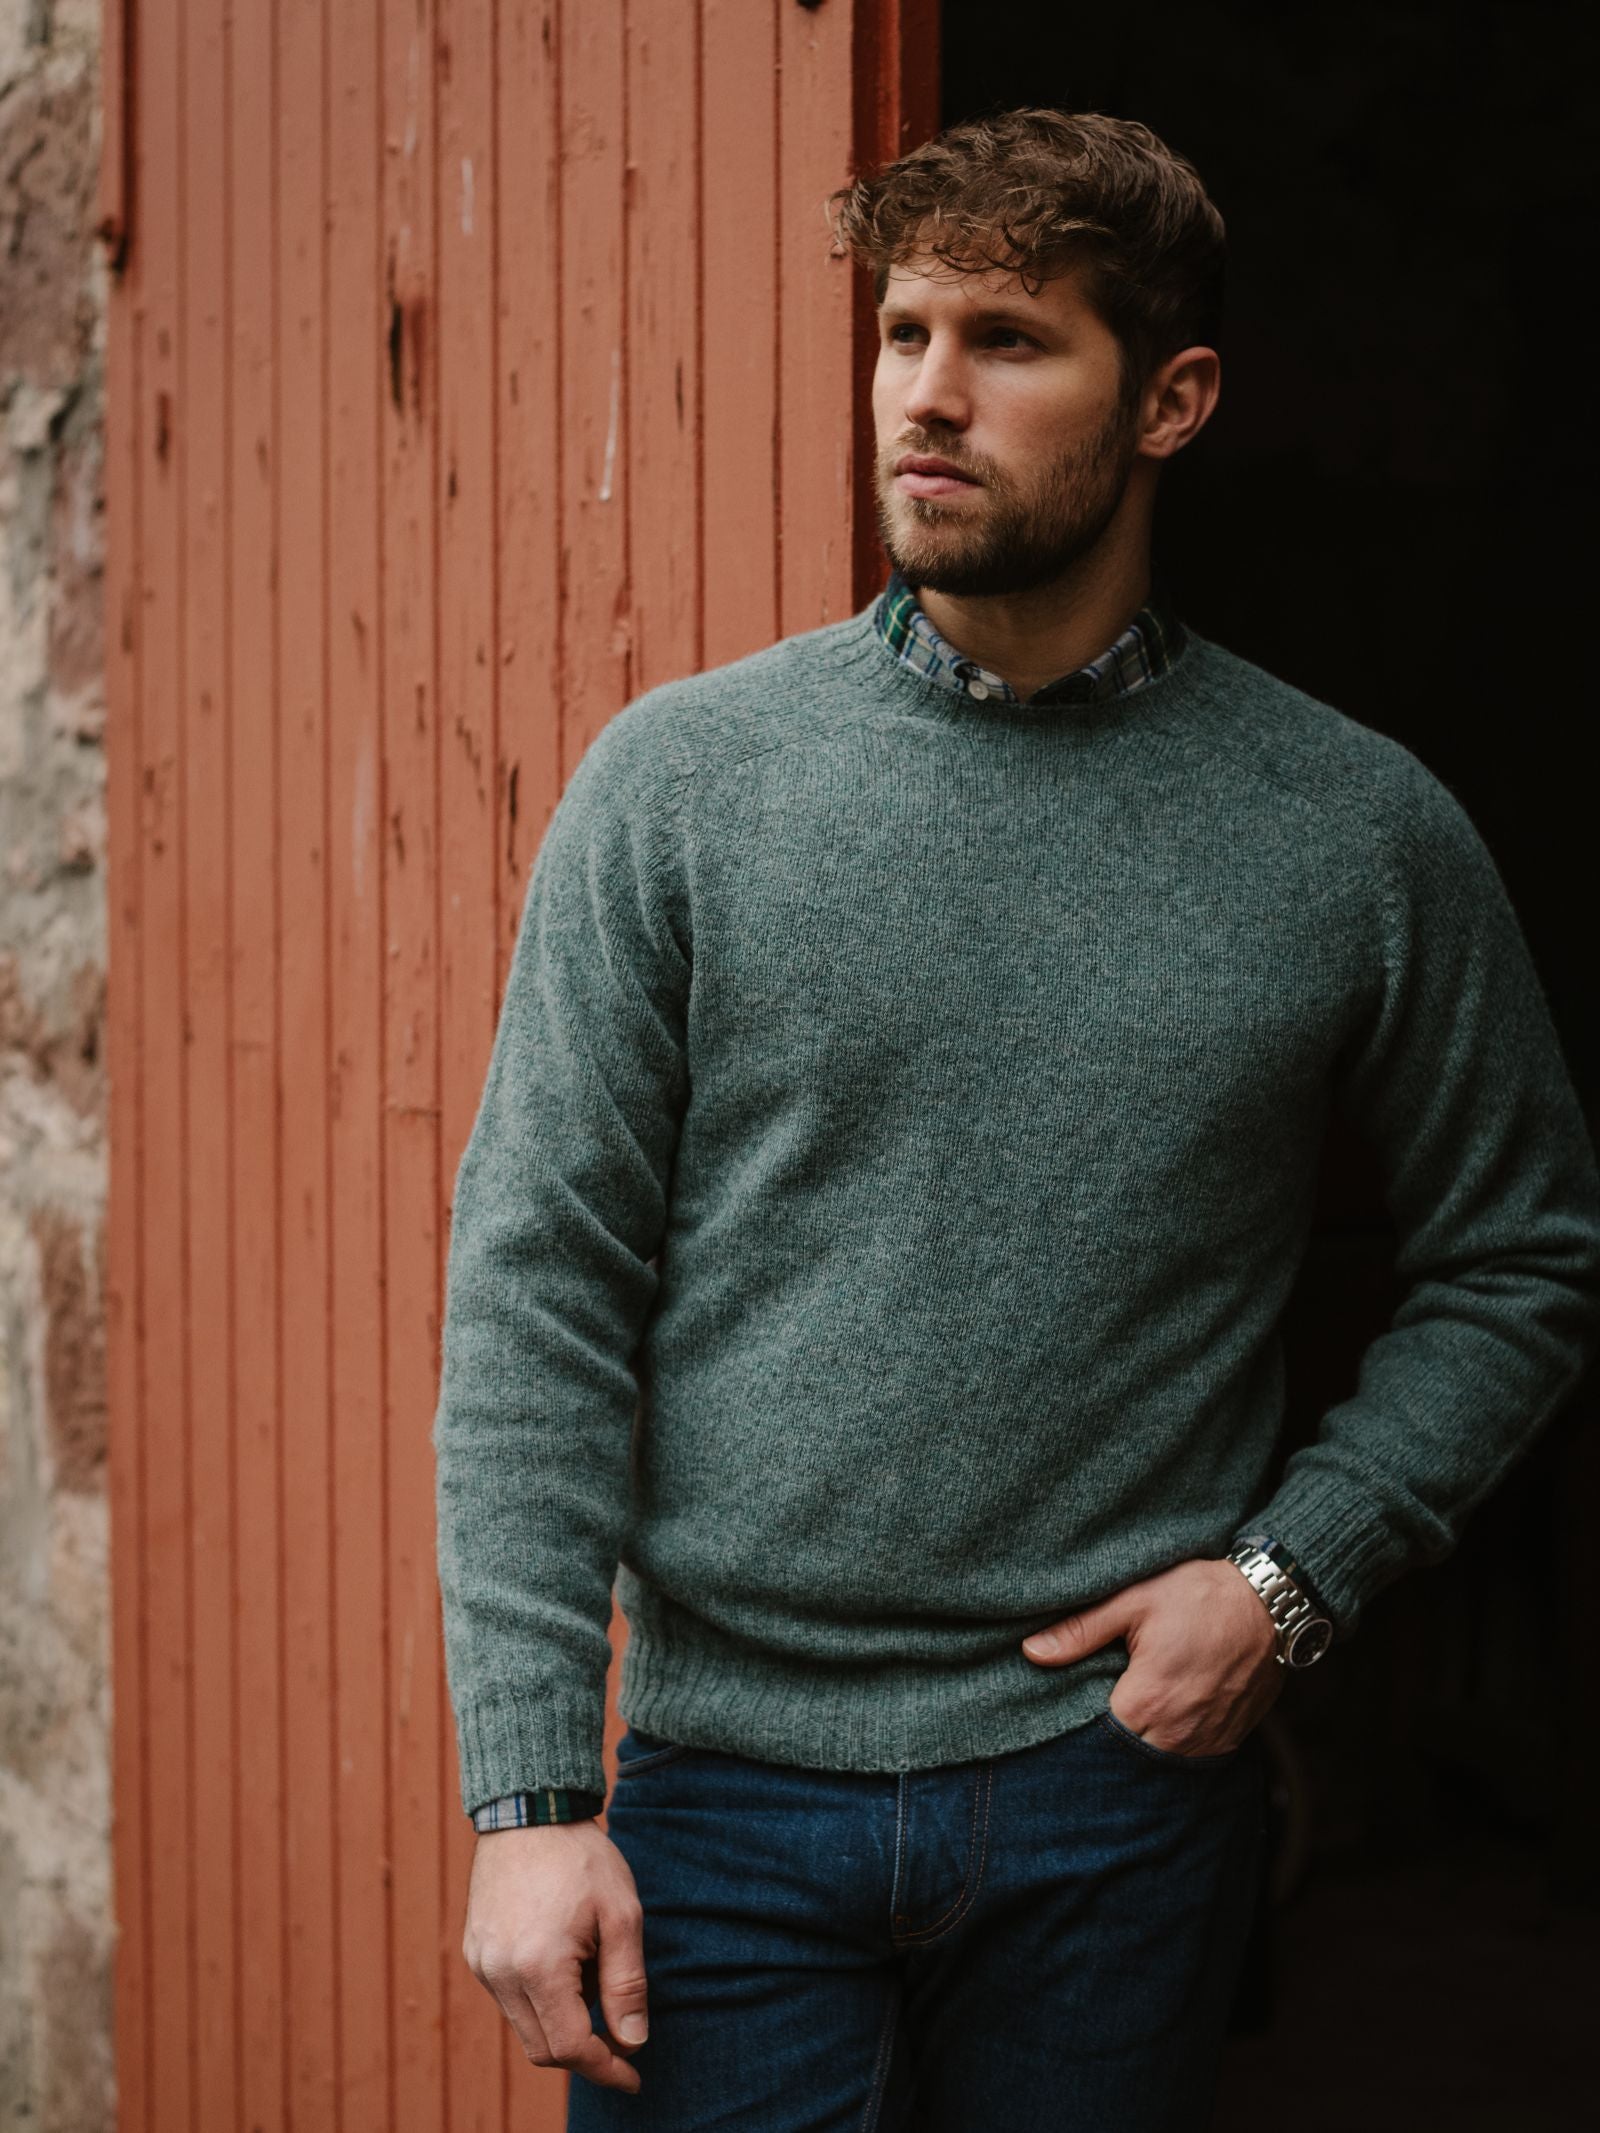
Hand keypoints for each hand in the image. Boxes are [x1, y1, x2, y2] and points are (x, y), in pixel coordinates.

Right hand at [463, 1818, 648, 2093]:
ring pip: (525, 2028)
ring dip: (562, 2023)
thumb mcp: (621, 1914)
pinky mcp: (475, 1952)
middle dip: (586, 2052)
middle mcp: (500, 1974)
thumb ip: (627, 1983)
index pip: (572, 2048)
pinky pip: (509, 2000)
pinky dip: (540, 2000)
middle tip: (621, 2036)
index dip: (607, 2069)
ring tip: (592, 1973)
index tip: (634, 2076)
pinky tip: (565, 1960)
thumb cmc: (581, 1858)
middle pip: (544, 2049)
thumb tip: (633, 2041)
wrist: (530, 1810)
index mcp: (538, 1966)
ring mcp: (481, 1964)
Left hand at [1020, 1556, 1283, 1755]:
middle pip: (1127, 1755)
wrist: (1270, 1600)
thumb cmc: (1198, 1594)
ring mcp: (1208, 1740)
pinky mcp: (1230, 1738)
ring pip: (1159, 1760)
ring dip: (1143, 1743)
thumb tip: (1032, 1652)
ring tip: (1132, 1711)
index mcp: (1147, 1701)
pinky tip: (1164, 1717)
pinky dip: (1174, 1743)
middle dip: (1109, 1740)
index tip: (1073, 1710)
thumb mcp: (1133, 1600)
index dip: (1080, 1728)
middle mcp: (1178, 1733)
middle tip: (1098, 1709)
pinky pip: (1191, 1756)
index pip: (1097, 1739)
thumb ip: (1081, 1631)